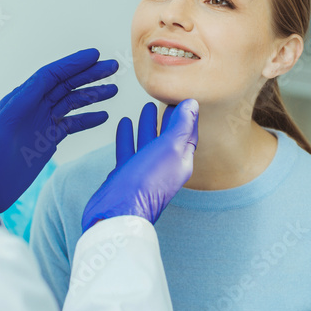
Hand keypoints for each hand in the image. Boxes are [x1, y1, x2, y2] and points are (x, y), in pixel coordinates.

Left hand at [0, 48, 117, 216]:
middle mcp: (32, 107)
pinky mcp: (47, 140)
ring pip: (71, 102)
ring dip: (92, 94)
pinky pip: (72, 124)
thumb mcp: (1, 128)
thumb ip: (22, 102)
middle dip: (89, 74)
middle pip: (65, 85)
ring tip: (114, 89)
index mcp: (20, 99)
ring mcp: (41, 123)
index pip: (51, 75)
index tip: (95, 55)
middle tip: (113, 66)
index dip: (73, 64)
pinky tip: (104, 116)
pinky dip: (88, 119)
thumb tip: (42, 81)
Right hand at [82, 100, 198, 230]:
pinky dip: (127, 136)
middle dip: (168, 119)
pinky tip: (124, 123)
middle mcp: (163, 166)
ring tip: (146, 106)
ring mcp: (143, 171)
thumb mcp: (169, 148)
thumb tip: (192, 104)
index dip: (187, 116)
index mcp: (180, 161)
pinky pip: (128, 150)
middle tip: (166, 101)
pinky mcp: (125, 174)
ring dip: (147, 124)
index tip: (184, 99)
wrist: (118, 211)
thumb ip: (181, 126)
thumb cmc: (145, 183)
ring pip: (147, 141)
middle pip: (167, 137)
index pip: (188, 134)